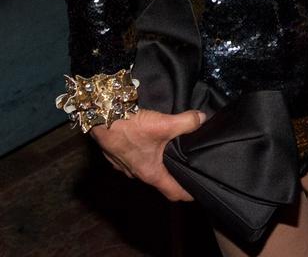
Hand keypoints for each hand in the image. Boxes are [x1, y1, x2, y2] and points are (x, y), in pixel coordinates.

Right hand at [91, 107, 205, 201]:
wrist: (102, 117)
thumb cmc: (131, 127)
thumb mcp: (164, 123)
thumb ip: (186, 122)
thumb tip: (202, 119)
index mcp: (151, 173)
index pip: (173, 192)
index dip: (188, 193)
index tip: (199, 191)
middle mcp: (137, 174)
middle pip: (160, 180)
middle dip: (174, 175)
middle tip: (189, 166)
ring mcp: (124, 166)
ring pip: (146, 168)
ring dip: (158, 163)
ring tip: (171, 152)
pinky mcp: (117, 155)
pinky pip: (135, 158)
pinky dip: (145, 153)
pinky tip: (150, 142)